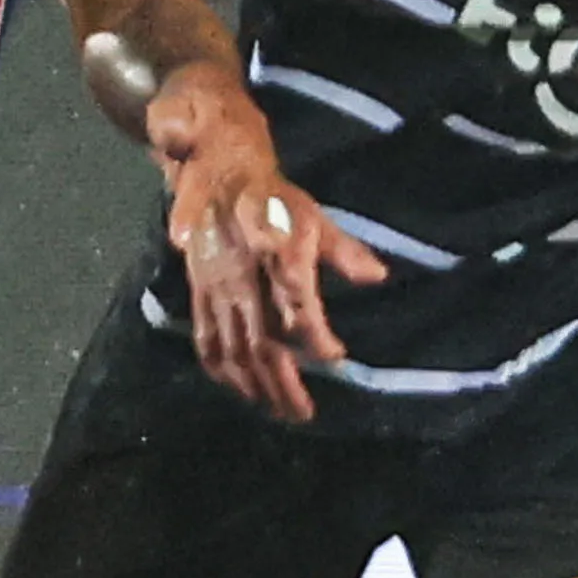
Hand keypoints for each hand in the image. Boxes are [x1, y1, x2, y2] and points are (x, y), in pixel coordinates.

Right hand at [153, 88, 384, 422]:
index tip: (334, 355)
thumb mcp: (313, 214)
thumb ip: (343, 250)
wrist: (217, 165)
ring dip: (255, 384)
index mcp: (273, 249)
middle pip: (260, 339)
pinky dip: (223, 369)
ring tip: (278, 410)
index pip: (296, 300)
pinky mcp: (199, 290)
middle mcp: (239, 272)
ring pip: (233, 346)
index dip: (314, 332)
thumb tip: (378, 276)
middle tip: (303, 412)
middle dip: (282, 381)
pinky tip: (240, 390)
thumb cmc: (274, 193)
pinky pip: (206, 336)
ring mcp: (215, 284)